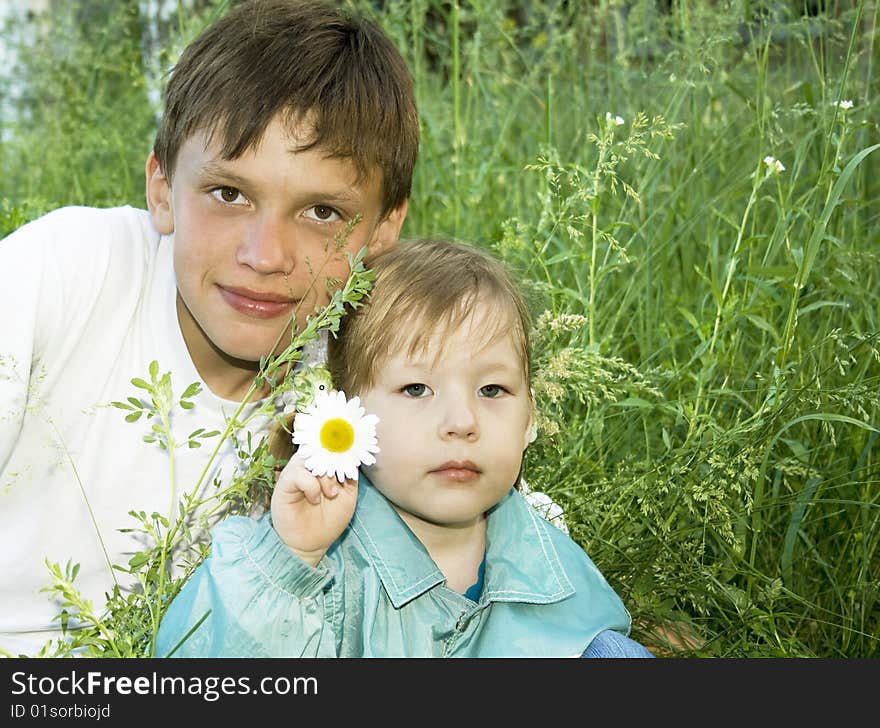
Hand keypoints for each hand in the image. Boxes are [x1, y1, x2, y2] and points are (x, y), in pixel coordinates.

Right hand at [270, 452, 357, 566]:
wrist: (311, 544)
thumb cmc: (329, 520)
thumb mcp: (348, 495)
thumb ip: (350, 475)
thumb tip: (353, 456)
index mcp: (324, 465)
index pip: (332, 444)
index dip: (343, 446)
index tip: (355, 454)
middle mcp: (308, 464)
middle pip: (322, 447)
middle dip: (337, 462)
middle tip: (342, 480)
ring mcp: (295, 472)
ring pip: (311, 458)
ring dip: (326, 476)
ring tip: (331, 494)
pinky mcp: (284, 483)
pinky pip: (299, 473)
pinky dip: (312, 486)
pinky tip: (315, 499)